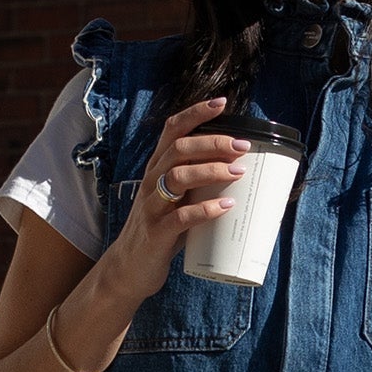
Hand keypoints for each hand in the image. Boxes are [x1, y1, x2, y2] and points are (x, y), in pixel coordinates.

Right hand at [108, 98, 250, 298]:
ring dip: (211, 171)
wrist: (129, 268)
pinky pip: (180, 217)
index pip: (172, 130)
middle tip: (242, 147)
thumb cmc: (160, 230)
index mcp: (157, 168)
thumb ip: (198, 184)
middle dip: (212, 143)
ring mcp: (152, 206)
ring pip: (177, 177)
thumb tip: (243, 172)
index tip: (222, 103)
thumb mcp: (175, 199)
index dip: (196, 113)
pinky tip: (225, 207)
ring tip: (238, 173)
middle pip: (179, 149)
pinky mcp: (156, 233)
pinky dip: (205, 210)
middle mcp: (152, 181)